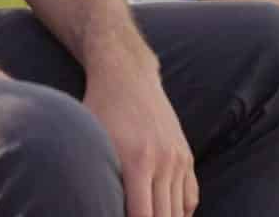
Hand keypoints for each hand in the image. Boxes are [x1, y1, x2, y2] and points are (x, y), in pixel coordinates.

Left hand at [84, 61, 196, 216]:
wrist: (127, 75)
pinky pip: (190, 198)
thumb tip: (88, 205)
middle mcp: (163, 161)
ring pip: (179, 213)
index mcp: (137, 161)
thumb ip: (95, 177)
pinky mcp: (185, 155)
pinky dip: (180, 215)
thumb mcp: (89, 141)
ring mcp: (178, 158)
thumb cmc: (98, 109)